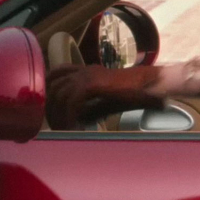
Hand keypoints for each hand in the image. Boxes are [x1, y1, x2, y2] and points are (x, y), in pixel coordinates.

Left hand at [46, 65, 164, 129]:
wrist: (151, 86)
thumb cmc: (133, 94)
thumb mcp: (106, 101)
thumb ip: (89, 108)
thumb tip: (76, 121)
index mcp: (85, 71)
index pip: (55, 75)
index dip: (49, 93)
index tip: (50, 113)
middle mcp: (83, 70)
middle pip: (53, 85)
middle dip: (50, 107)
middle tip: (53, 125)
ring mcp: (87, 75)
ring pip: (59, 93)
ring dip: (57, 113)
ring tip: (61, 129)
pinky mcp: (92, 83)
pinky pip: (72, 100)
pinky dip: (69, 115)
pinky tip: (72, 127)